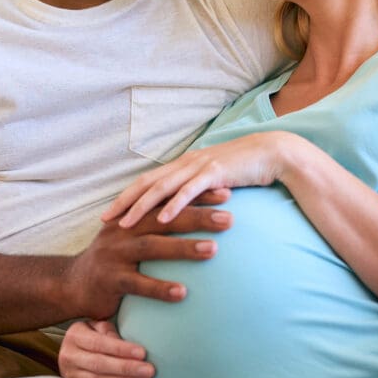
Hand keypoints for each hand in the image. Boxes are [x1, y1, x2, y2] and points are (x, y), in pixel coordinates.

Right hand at [59, 320, 153, 377]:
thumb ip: (110, 332)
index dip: (121, 349)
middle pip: (99, 364)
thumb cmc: (91, 333)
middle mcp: (70, 355)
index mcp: (75, 335)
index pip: (99, 343)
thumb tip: (127, 346)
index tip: (142, 353)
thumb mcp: (98, 325)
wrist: (71, 348)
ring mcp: (72, 373)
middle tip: (149, 370)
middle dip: (126, 368)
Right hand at [64, 204, 231, 320]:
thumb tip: (196, 218)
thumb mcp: (130, 237)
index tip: (228, 193)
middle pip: (164, 218)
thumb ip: (156, 226)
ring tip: (213, 250)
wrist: (72, 284)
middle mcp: (123, 230)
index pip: (169, 202)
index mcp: (132, 217)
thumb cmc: (112, 261)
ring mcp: (115, 254)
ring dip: (183, 248)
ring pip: (152, 246)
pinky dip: (160, 288)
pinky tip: (183, 292)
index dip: (196, 196)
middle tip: (229, 218)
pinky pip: (138, 283)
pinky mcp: (111, 279)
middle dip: (197, 216)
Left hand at [102, 131, 299, 228]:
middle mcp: (186, 163)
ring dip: (141, 206)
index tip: (110, 213)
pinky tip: (160, 220)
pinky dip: (173, 206)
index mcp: (184, 165)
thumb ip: (200, 190)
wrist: (273, 153)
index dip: (127, 196)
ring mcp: (198, 166)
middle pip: (147, 183)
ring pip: (162, 188)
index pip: (149, 181)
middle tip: (104, 219)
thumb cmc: (246, 169)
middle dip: (123, 201)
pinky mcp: (214, 173)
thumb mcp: (216, 180)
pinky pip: (188, 192)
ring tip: (124, 224)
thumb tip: (186, 207)